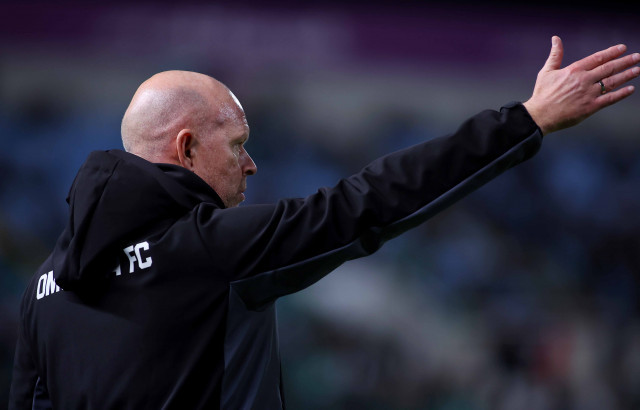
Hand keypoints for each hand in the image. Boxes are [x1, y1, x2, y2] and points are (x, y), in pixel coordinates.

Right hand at [523, 36, 639, 134]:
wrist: (540, 115)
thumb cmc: (542, 94)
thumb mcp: (546, 71)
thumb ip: (555, 55)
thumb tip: (556, 39)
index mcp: (574, 70)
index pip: (598, 58)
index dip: (612, 52)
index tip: (623, 48)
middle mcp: (584, 80)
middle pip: (609, 68)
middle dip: (625, 62)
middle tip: (637, 57)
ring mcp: (589, 94)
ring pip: (612, 82)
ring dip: (627, 75)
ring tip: (637, 70)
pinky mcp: (590, 107)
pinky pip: (610, 99)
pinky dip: (621, 94)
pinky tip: (630, 89)